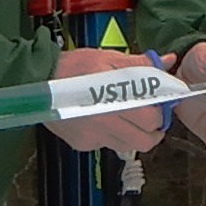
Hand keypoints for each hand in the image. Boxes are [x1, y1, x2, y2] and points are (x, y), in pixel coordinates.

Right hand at [51, 44, 169, 156]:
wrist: (38, 81)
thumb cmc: (73, 67)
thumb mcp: (109, 59)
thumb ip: (141, 64)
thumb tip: (167, 61)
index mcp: (115, 99)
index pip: (152, 118)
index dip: (161, 112)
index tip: (160, 105)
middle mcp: (105, 122)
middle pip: (144, 141)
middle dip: (152, 130)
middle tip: (149, 118)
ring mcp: (93, 136)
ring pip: (127, 146)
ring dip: (133, 135)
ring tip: (127, 118)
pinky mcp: (83, 144)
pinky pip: (106, 145)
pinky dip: (110, 136)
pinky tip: (102, 120)